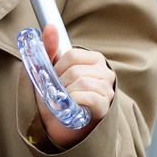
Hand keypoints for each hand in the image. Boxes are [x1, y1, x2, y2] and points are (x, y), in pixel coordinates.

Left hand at [36, 24, 115, 147]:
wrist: (58, 128)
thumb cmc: (56, 98)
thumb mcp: (48, 73)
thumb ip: (49, 49)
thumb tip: (50, 27)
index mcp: (93, 60)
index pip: (72, 55)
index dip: (56, 68)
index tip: (53, 79)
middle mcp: (105, 72)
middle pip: (75, 70)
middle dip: (59, 84)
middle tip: (56, 95)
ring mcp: (107, 89)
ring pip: (81, 82)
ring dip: (65, 94)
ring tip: (63, 102)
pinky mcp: (105, 106)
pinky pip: (88, 96)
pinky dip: (74, 102)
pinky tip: (71, 108)